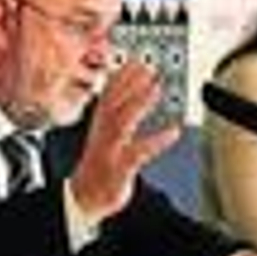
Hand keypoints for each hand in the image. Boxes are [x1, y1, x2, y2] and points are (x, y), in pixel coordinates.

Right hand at [67, 58, 179, 223]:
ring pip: (122, 122)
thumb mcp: (104, 134)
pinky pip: (137, 152)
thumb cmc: (99, 165)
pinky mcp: (119, 168)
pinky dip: (155, 141)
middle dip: (131, 83)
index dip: (120, 75)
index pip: (107, 94)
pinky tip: (172, 132)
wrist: (84, 197)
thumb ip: (117, 112)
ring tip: (157, 89)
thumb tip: (133, 91)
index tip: (135, 58)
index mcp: (100, 124)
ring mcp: (110, 150)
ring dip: (139, 104)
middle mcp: (104, 134)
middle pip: (114, 102)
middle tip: (149, 67)